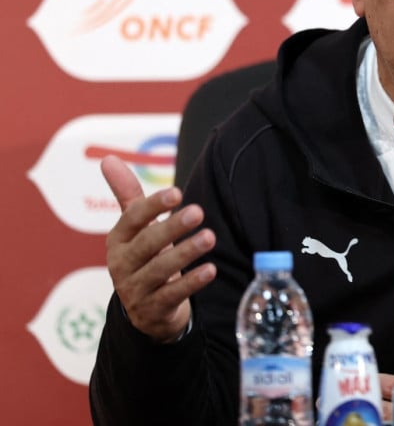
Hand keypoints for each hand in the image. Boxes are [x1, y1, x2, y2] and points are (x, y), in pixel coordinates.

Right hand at [101, 155, 216, 342]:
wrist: (145, 309)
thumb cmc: (144, 257)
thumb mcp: (134, 228)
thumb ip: (127, 195)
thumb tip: (108, 159)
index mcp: (118, 240)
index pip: (132, 219)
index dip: (153, 206)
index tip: (177, 193)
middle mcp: (122, 264)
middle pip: (147, 244)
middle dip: (171, 228)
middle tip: (198, 212)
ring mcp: (135, 289)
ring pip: (160, 270)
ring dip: (186, 252)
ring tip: (210, 237)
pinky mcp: (152, 310)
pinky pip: (172, 295)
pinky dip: (191, 283)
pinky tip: (211, 270)